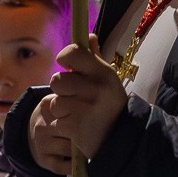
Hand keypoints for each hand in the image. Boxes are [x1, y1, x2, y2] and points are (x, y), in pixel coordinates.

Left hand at [32, 36, 126, 171]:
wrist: (123, 140)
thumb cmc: (110, 104)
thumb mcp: (107, 79)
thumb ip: (94, 58)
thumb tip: (88, 36)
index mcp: (102, 72)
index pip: (72, 52)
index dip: (65, 58)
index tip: (68, 66)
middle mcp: (94, 88)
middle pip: (56, 80)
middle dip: (62, 90)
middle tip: (76, 97)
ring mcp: (84, 108)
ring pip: (54, 101)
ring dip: (62, 109)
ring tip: (78, 113)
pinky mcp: (74, 126)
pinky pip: (56, 119)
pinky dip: (63, 124)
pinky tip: (78, 126)